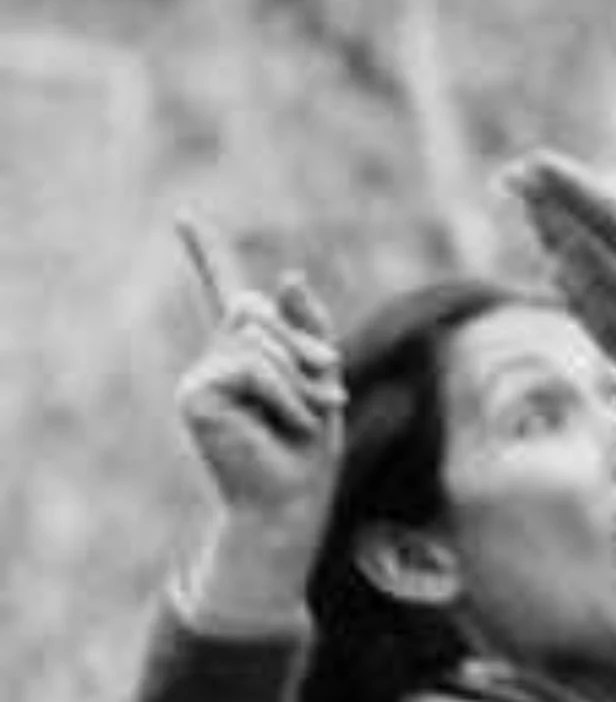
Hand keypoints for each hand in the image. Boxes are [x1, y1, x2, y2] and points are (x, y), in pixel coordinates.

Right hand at [174, 221, 344, 622]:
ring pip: (262, 340)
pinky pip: (254, 367)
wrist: (292, 501)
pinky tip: (283, 424)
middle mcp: (218, 355)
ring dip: (302, 379)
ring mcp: (202, 374)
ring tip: (303, 416)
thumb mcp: (324, 377)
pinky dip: (284, 394)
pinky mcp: (195, 393)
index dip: (207, 251)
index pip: (224, 289)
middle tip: (330, 394)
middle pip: (262, 311)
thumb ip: (309, 327)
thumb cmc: (309, 447)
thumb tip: (288, 276)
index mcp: (247, 349)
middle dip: (308, 349)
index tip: (185, 216)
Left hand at [508, 142, 615, 438]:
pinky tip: (565, 288)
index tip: (535, 160)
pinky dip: (574, 299)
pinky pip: (597, 329)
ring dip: (554, 248)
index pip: (613, 220)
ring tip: (533, 219)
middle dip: (547, 209)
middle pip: (584, 249)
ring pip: (584, 289)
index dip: (571, 187)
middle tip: (512, 177)